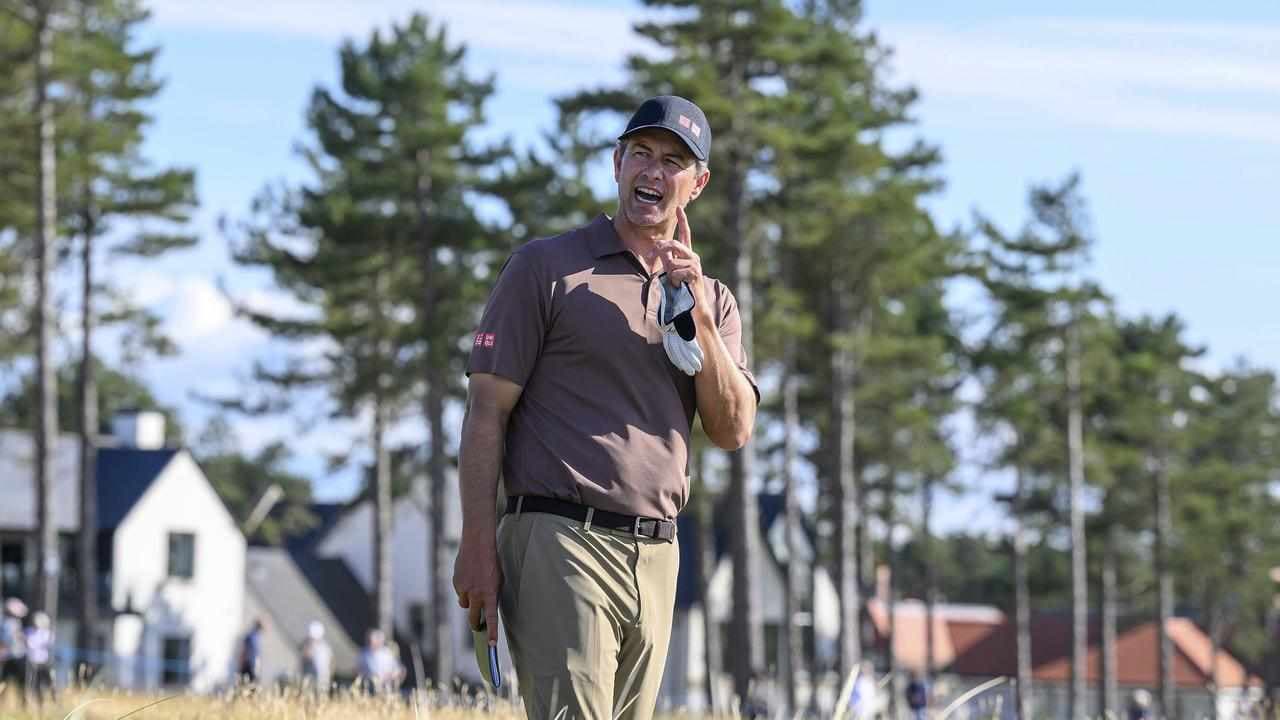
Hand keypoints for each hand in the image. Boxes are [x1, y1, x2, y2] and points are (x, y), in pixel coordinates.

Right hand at [453, 540, 501, 645]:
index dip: (491, 633)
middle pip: (473, 617)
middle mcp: (476, 594)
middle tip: (477, 626)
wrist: (477, 545)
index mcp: (490, 593)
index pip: (491, 618)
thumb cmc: (492, 563)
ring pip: (464, 604)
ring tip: (474, 587)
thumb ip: (492, 595)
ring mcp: (465, 589)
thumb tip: (485, 608)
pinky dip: (463, 589)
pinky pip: (459, 593)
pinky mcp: (456, 583)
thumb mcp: (498, 580)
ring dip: (469, 602)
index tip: (491, 645)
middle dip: (475, 624)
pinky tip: (468, 577)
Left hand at [650, 206, 714, 328]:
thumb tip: (658, 248)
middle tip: (650, 257)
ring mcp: (695, 264)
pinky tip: (681, 286)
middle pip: (673, 244)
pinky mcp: (695, 273)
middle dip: (660, 250)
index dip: (682, 220)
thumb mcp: (671, 270)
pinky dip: (674, 280)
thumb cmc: (681, 288)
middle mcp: (693, 256)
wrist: (694, 305)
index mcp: (687, 254)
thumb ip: (666, 259)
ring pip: (672, 261)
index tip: (679, 207)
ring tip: (676, 282)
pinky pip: (676, 272)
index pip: (685, 234)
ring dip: (669, 273)